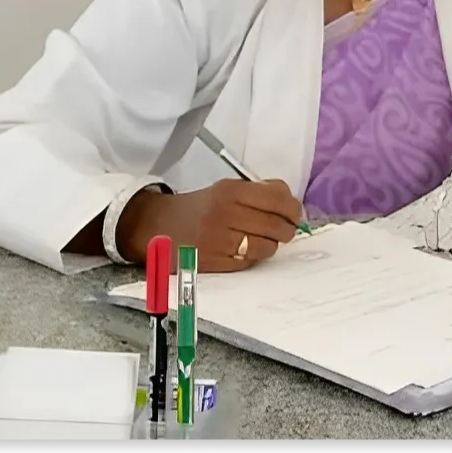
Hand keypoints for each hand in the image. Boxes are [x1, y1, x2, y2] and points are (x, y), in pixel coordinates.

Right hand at [119, 179, 303, 272]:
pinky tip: (245, 250)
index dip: (292, 207)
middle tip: (287, 229)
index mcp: (230, 191)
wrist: (155, 226)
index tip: (295, 212)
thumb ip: (256, 192)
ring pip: (265, 247)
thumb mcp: (225, 189)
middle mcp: (225, 214)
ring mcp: (218, 241)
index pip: (276, 198)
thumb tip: (289, 201)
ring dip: (271, 245)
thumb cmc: (197, 207)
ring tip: (264, 239)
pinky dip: (252, 258)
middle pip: (275, 225)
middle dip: (287, 229)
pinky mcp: (212, 262)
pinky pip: (247, 263)